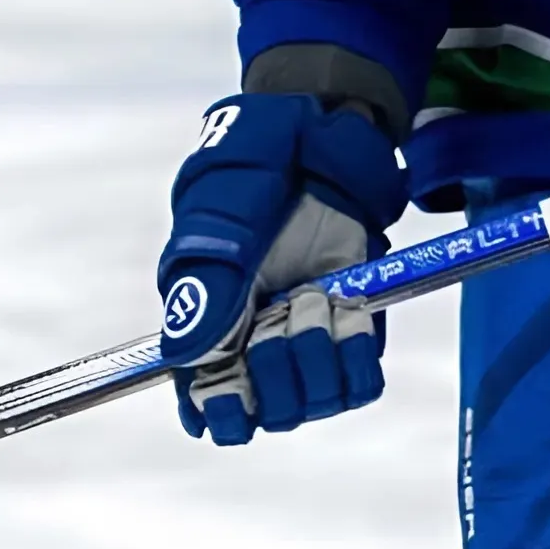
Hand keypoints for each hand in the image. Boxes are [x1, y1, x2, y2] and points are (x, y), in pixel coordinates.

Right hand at [156, 92, 406, 445]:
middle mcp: (256, 342)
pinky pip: (361, 380)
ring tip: (317, 297)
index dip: (221, 411)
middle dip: (278, 368)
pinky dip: (358, 352)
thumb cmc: (256, 167)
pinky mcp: (354, 326)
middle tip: (285, 306)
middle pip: (267, 412)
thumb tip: (188, 357)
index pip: (206, 407)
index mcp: (206, 325)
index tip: (235, 388)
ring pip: (315, 401)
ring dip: (319, 354)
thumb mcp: (220, 214)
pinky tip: (349, 311)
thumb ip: (206, 282)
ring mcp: (307, 337)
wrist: (323, 136)